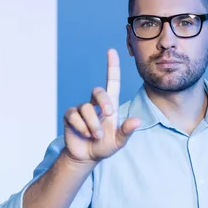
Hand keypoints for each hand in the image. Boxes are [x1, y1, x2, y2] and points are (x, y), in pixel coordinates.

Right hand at [62, 49, 140, 164]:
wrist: (86, 156)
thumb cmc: (104, 146)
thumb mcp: (118, 141)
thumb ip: (127, 131)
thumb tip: (137, 121)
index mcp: (110, 105)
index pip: (112, 82)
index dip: (112, 66)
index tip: (111, 51)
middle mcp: (95, 104)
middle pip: (98, 90)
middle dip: (104, 101)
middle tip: (109, 115)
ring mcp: (81, 109)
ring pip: (87, 108)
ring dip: (93, 124)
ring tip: (95, 136)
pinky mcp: (70, 116)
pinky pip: (75, 116)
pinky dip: (82, 127)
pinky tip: (84, 134)